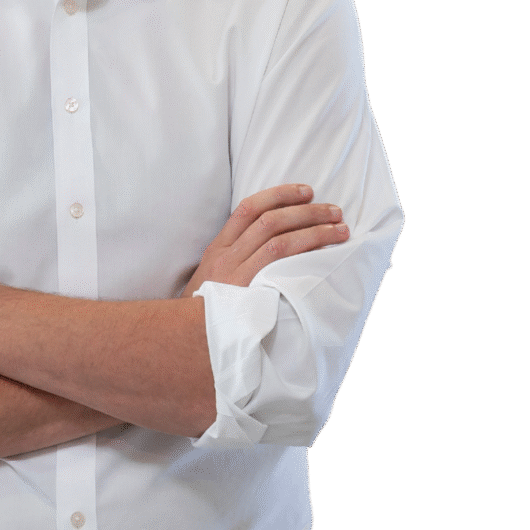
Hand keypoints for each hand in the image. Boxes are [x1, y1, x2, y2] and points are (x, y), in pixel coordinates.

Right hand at [181, 183, 347, 297]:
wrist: (190, 338)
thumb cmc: (206, 308)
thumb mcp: (210, 275)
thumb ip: (234, 255)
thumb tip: (270, 237)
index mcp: (218, 248)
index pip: (248, 209)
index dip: (279, 195)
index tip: (306, 191)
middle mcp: (227, 257)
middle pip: (270, 221)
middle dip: (306, 211)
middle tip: (333, 210)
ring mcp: (238, 276)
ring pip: (280, 242)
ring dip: (314, 232)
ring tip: (339, 229)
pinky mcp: (251, 295)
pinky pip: (281, 269)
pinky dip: (304, 257)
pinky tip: (326, 255)